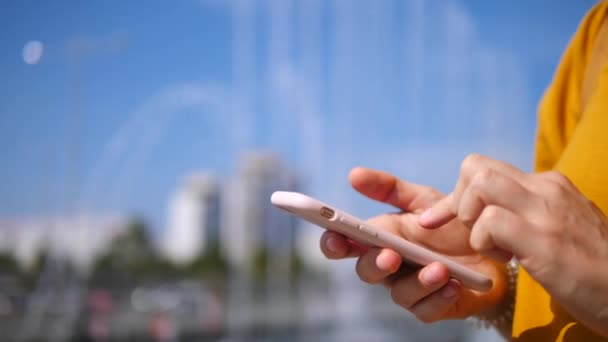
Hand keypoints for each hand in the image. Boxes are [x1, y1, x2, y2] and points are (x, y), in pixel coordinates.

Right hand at [320, 167, 509, 322]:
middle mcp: (389, 267)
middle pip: (366, 271)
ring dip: (417, 282)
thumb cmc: (449, 226)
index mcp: (379, 239)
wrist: (492, 250)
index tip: (335, 236)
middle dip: (374, 264)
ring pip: (399, 293)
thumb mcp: (423, 200)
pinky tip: (454, 284)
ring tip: (439, 268)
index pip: (346, 244)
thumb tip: (353, 174)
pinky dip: (439, 297)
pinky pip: (427, 310)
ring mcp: (409, 289)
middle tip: (390, 255)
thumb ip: (389, 188)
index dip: (333, 243)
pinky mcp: (433, 307)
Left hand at [419, 154, 607, 335]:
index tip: (443, 219)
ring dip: (471, 219)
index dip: (458, 194)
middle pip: (475, 167)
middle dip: (457, 201)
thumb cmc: (592, 266)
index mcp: (548, 185)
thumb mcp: (559, 226)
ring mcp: (546, 211)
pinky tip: (507, 260)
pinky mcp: (544, 239)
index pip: (486, 169)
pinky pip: (490, 222)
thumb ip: (527, 211)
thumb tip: (487, 212)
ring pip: (480, 185)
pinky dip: (484, 242)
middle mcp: (546, 188)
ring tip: (493, 247)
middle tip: (472, 232)